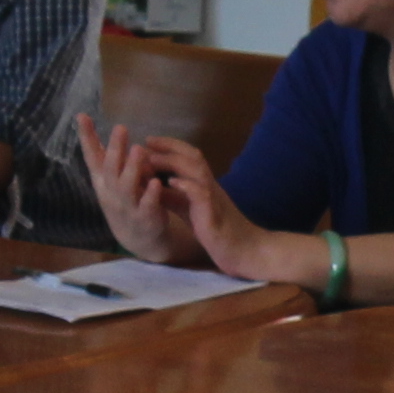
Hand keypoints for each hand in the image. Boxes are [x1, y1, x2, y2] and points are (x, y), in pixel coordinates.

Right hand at [72, 115, 184, 261]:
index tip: (82, 116)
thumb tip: (85, 121)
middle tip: (120, 128)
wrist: (137, 237)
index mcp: (102, 180)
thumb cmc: (123, 200)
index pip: (91, 156)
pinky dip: (151, 194)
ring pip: (126, 187)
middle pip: (110, 170)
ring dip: (132, 168)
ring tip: (138, 149)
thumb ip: (103, 154)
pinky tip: (156, 182)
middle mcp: (111, 193)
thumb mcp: (109, 178)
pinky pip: (147, 205)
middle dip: (115, 149)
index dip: (86, 138)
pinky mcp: (145, 218)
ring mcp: (127, 207)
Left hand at [126, 139, 280, 282]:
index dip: (170, 146)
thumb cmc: (218, 233)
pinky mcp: (214, 215)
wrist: (246, 252)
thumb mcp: (190, 211)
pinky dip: (187, 185)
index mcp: (204, 186)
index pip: (189, 157)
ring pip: (197, 171)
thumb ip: (173, 198)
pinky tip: (172, 182)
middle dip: (169, 146)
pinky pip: (202, 195)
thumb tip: (151, 185)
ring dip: (173, 162)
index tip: (149, 140)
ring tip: (152, 159)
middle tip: (147, 141)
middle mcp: (211, 187)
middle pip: (193, 156)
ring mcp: (214, 199)